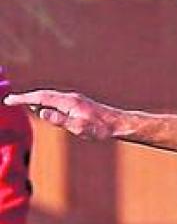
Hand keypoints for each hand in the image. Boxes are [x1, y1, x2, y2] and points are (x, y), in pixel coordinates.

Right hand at [4, 90, 122, 139]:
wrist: (118, 124)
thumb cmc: (100, 128)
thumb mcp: (78, 127)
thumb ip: (59, 120)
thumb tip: (41, 113)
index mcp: (68, 102)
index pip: (41, 98)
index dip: (23, 99)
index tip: (9, 100)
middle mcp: (71, 97)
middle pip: (43, 94)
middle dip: (26, 97)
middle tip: (10, 100)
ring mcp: (75, 99)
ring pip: (50, 97)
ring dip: (35, 98)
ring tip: (21, 102)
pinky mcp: (79, 103)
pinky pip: (57, 100)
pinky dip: (46, 101)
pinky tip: (44, 107)